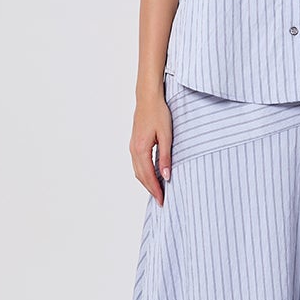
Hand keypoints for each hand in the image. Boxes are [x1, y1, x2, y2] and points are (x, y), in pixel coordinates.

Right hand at [130, 88, 172, 205]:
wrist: (148, 98)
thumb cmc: (159, 113)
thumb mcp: (167, 135)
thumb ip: (165, 157)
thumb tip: (166, 176)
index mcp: (141, 149)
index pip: (148, 176)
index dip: (155, 189)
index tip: (162, 200)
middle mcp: (134, 149)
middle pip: (141, 176)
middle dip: (151, 189)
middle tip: (161, 201)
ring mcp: (133, 146)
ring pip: (138, 171)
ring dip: (147, 182)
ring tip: (158, 191)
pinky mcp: (135, 143)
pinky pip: (138, 164)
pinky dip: (144, 173)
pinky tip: (152, 176)